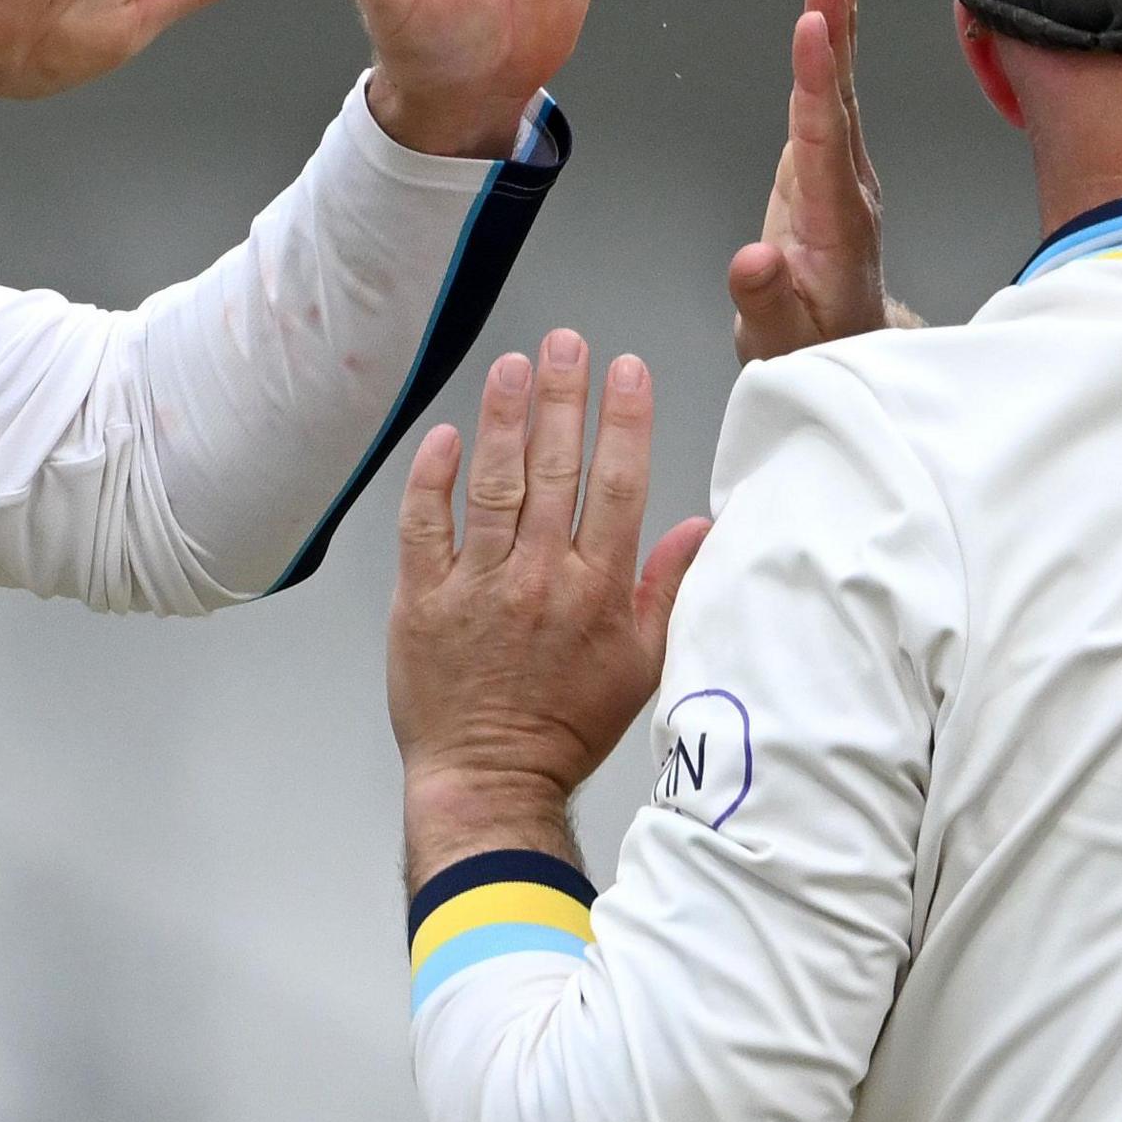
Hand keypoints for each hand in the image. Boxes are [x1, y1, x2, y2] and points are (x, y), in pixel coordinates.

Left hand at [388, 329, 711, 885]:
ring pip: (493, 485)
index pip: (618, 485)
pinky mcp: (422, 600)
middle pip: (554, 468)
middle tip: (566, 342)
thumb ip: (667, 590)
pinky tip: (446, 436)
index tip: (625, 369)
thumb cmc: (565, 726)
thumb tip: (700, 529)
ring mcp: (478, 587)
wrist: (490, 779)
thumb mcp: (641, 664)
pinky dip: (433, 479)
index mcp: (597, 590)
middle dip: (562, 396)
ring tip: (513, 365)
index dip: (624, 421)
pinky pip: (425, 526)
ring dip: (503, 418)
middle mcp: (539, 579)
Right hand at [727, 0, 898, 358]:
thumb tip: (753, 259)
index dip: (816, 84)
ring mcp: (842, 177)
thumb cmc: (809, 347)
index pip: (823, 143)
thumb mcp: (776, 342)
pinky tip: (829, 22)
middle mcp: (847, 192)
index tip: (812, 31)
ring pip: (839, 96)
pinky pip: (831, 104)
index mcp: (835, 226)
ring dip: (836, 33)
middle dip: (835, 36)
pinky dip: (831, 57)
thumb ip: (765, 300)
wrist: (840, 351)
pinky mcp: (828, 170)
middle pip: (840, 103)